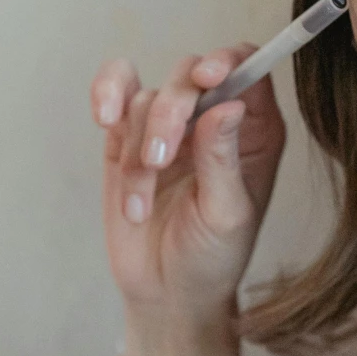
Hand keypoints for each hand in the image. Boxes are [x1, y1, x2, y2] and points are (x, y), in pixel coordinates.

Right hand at [90, 47, 286, 355]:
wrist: (166, 294)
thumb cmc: (211, 259)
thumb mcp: (227, 215)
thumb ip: (224, 159)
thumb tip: (228, 105)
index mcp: (253, 132)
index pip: (247, 68)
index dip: (228, 61)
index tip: (210, 79)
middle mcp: (213, 120)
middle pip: (190, 75)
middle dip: (171, 112)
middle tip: (160, 158)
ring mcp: (168, 127)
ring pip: (147, 98)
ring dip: (138, 147)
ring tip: (140, 202)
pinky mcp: (126, 139)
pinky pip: (115, 95)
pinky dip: (105, 97)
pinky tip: (103, 117)